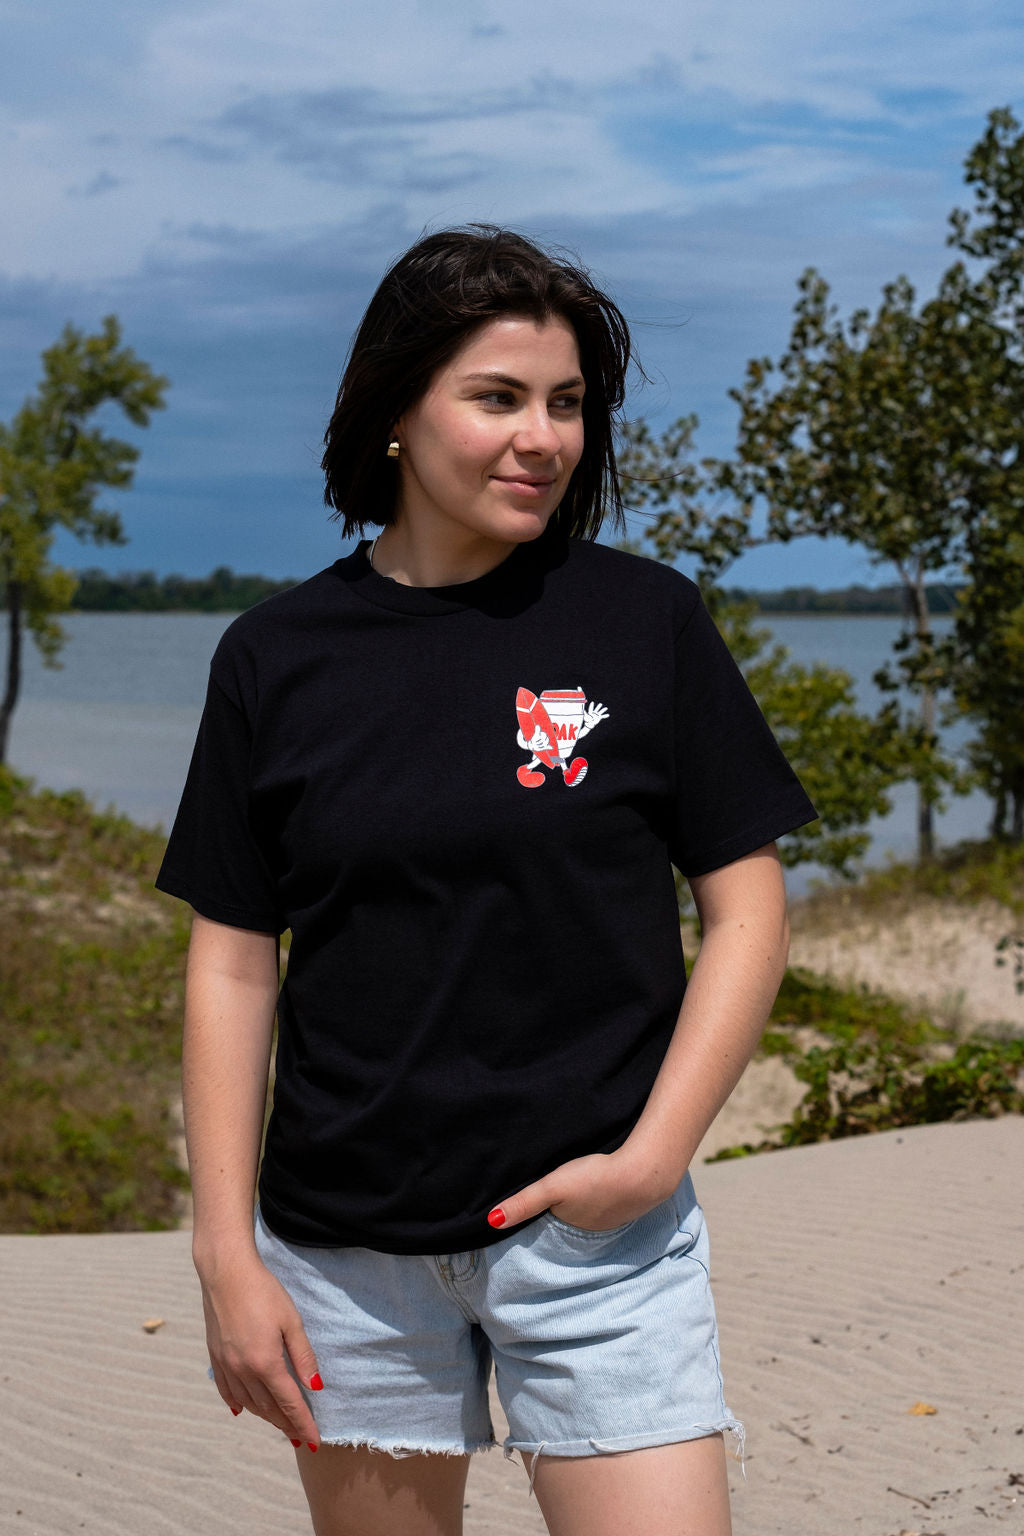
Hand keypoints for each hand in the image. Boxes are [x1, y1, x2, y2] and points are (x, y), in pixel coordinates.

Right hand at [199, 1252, 322, 1448]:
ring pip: (248, 1403)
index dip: (303, 1423)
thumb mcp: (291, 1321)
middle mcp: (243, 1370)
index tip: (314, 1440)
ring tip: (279, 1424)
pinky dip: (239, 1404)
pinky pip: (227, 1391)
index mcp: (265, 1363)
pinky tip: (244, 1410)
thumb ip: (303, 1356)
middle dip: (286, 1424)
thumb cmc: (263, 1291)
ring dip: (265, 1416)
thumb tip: (315, 1386)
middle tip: (299, 1436)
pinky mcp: (215, 1357)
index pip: (289, 1403)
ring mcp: (226, 1366)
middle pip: (268, 1407)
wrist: (225, 1272)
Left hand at [488, 1150, 673, 1233]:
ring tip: (576, 1185)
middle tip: (556, 1190)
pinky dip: (603, 1194)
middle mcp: (590, 1229)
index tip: (533, 1204)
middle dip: (562, 1208)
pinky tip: (601, 1182)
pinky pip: (608, 1201)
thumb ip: (524, 1202)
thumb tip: (491, 1222)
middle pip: (569, 1217)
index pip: (548, 1223)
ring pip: (589, 1210)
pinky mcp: (627, 1203)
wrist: (643, 1173)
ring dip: (583, 1201)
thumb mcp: (553, 1187)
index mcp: (569, 1226)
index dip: (540, 1213)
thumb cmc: (594, 1179)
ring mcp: (611, 1218)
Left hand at [578, 701, 608, 737]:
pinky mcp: (598, 718)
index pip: (590, 709)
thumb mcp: (582, 720)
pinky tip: (608, 715)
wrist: (588, 726)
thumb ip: (578, 718)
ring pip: (600, 712)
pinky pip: (602, 716)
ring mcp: (596, 716)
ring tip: (606, 708)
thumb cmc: (585, 722)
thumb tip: (573, 720)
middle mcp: (593, 714)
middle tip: (601, 704)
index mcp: (590, 714)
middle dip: (598, 707)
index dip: (591, 706)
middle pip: (596, 710)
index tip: (592, 702)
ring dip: (603, 710)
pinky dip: (605, 716)